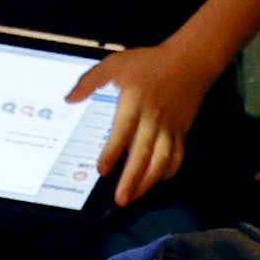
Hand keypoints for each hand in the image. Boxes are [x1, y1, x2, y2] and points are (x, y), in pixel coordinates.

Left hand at [68, 36, 218, 206]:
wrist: (189, 61)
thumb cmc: (150, 62)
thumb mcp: (115, 63)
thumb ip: (91, 81)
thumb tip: (70, 99)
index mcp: (135, 100)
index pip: (123, 130)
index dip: (113, 152)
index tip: (102, 169)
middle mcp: (153, 117)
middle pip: (143, 152)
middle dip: (132, 178)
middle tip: (120, 198)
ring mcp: (169, 127)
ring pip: (162, 159)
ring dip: (149, 182)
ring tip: (134, 197)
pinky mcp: (181, 132)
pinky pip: (177, 157)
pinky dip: (167, 173)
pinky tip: (155, 182)